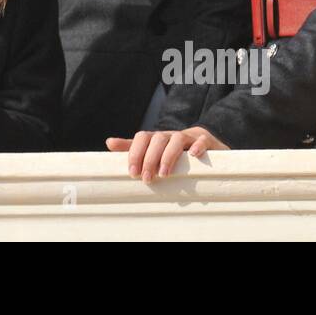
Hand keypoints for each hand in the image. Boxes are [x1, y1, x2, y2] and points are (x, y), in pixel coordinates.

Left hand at [105, 127, 227, 181]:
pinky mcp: (206, 141)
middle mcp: (171, 135)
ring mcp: (189, 137)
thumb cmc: (174, 150)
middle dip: (150, 158)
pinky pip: (202, 140)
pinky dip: (197, 146)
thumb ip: (132, 147)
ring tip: (164, 174)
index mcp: (157, 138)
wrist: (205, 142)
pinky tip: (192, 155)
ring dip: (169, 155)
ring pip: (177, 139)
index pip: (142, 138)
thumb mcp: (152, 149)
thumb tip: (109, 143)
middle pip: (158, 139)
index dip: (135, 153)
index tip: (132, 173)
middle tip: (147, 179)